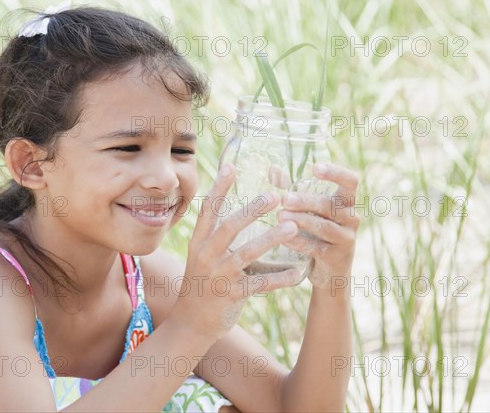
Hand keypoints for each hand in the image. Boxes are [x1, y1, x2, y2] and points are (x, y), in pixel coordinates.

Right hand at [170, 163, 300, 339]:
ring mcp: (218, 276)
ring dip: (270, 239)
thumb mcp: (203, 256)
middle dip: (252, 210)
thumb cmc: (204, 282)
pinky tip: (299, 272)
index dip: (219, 187)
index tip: (232, 165)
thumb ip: (218, 235)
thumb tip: (242, 209)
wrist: (190, 323)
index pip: (208, 209)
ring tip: (291, 228)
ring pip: (246, 253)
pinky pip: (260, 284)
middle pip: (229, 226)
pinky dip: (281, 278)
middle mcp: (206, 255)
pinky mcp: (231, 295)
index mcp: (199, 241)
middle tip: (275, 195)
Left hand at [276, 162, 360, 288]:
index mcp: (346, 202)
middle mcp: (352, 218)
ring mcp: (346, 239)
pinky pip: (316, 248)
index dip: (336, 173)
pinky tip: (283, 238)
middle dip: (307, 201)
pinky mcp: (337, 257)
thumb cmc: (315, 232)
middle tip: (285, 199)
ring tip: (280, 216)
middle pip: (331, 205)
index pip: (351, 182)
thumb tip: (272, 169)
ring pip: (324, 227)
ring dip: (301, 221)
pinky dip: (298, 242)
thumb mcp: (307, 210)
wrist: (329, 272)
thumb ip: (292, 189)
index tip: (315, 168)